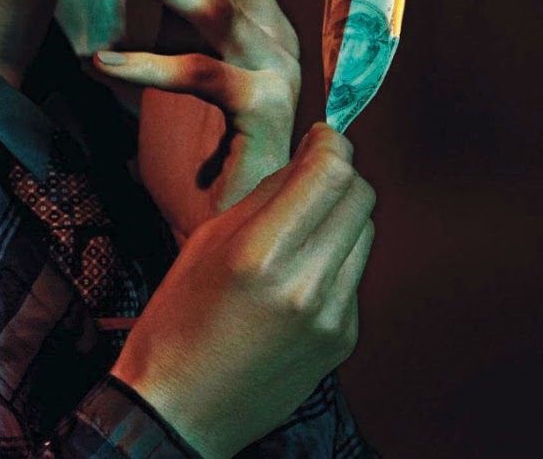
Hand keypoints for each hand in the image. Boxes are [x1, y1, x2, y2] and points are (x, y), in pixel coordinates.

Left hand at [91, 0, 301, 239]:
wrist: (243, 224)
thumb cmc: (210, 146)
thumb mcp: (192, 64)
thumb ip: (184, 19)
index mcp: (260, 24)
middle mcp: (276, 40)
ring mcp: (276, 73)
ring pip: (217, 12)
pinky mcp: (262, 108)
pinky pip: (198, 76)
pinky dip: (146, 66)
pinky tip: (102, 61)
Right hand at [110, 123, 375, 457]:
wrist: (182, 407)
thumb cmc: (177, 320)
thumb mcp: (204, 242)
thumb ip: (262, 198)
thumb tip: (306, 161)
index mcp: (259, 253)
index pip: (329, 173)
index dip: (331, 143)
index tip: (320, 135)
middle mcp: (305, 283)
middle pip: (360, 197)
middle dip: (340, 173)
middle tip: (313, 170)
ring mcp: (331, 315)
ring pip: (365, 234)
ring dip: (342, 214)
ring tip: (302, 222)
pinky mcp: (343, 338)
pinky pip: (354, 275)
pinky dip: (335, 258)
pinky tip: (299, 271)